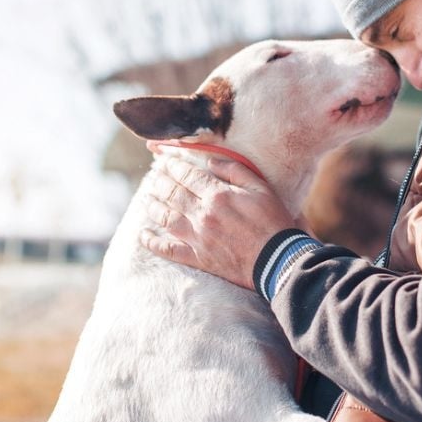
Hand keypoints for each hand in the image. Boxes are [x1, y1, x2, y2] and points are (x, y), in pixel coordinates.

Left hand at [140, 146, 296, 289]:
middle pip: (172, 194)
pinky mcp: (198, 258)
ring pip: (165, 218)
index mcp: (218, 195)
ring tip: (147, 199)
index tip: (165, 160)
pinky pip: (168, 250)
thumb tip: (211, 162)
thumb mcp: (261, 189)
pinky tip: (143, 235)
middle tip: (155, 176)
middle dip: (160, 181)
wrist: (278, 261)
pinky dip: (153, 242)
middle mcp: (203, 215)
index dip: (174, 165)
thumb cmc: (273, 223)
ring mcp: (197, 238)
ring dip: (153, 206)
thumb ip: (235, 172)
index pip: (188, 175)